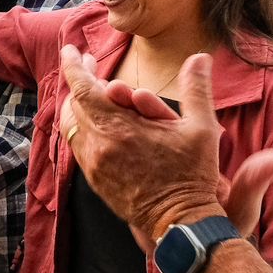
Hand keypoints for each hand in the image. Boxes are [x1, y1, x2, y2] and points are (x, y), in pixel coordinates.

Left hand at [58, 47, 225, 244]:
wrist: (181, 222)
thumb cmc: (193, 175)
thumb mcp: (202, 128)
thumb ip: (197, 89)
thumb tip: (200, 57)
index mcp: (120, 129)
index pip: (83, 89)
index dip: (74, 66)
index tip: (70, 50)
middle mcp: (99, 146)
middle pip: (75, 105)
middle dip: (81, 81)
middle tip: (90, 65)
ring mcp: (94, 165)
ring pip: (72, 126)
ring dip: (79, 105)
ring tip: (91, 90)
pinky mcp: (95, 180)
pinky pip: (78, 146)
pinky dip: (82, 127)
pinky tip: (95, 120)